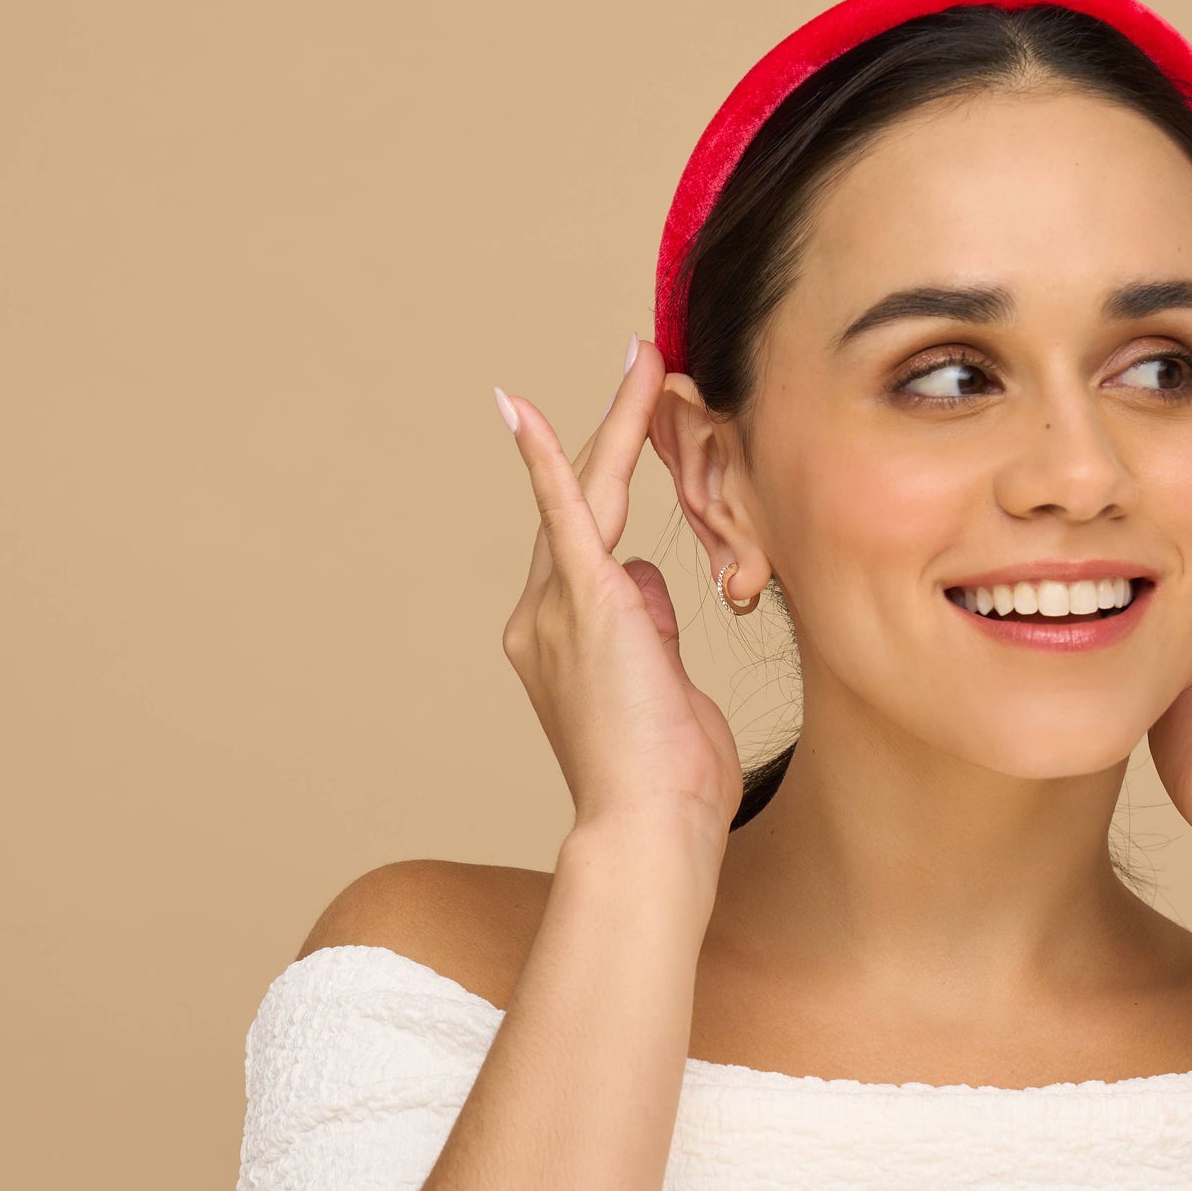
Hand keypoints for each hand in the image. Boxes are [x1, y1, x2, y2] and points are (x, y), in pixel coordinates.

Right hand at [497, 338, 742, 842]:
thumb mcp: (666, 695)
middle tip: (646, 368)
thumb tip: (648, 588)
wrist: (648, 827)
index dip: (607, 488)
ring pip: (586, 496)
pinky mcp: (584, 604)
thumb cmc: (669, 784)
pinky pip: (564, 516)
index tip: (630, 442)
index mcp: (560, 643)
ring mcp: (554, 610)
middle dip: (612, 435)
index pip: (590, 548)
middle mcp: (541, 619)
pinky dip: (546, 459)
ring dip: (618, 425)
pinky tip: (522, 408)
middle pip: (579, 506)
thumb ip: (651, 636)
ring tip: (648, 362)